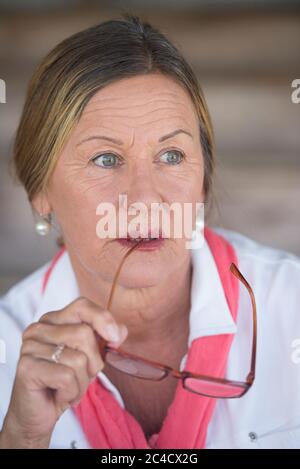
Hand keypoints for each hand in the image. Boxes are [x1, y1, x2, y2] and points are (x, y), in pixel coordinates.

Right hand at [0, 296, 127, 447]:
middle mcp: (38, 329)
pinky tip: (59, 395)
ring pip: (78, 359)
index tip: (115, 339)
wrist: (38, 415)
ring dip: (82, 382)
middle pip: (84, 334)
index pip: (82, 306)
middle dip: (93, 362)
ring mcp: (30, 347)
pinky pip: (67, 377)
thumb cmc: (64, 382)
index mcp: (53, 320)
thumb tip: (120, 331)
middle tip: (81, 376)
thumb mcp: (90, 357)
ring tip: (69, 388)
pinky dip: (71, 392)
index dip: (103, 319)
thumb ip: (105, 338)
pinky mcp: (27, 368)